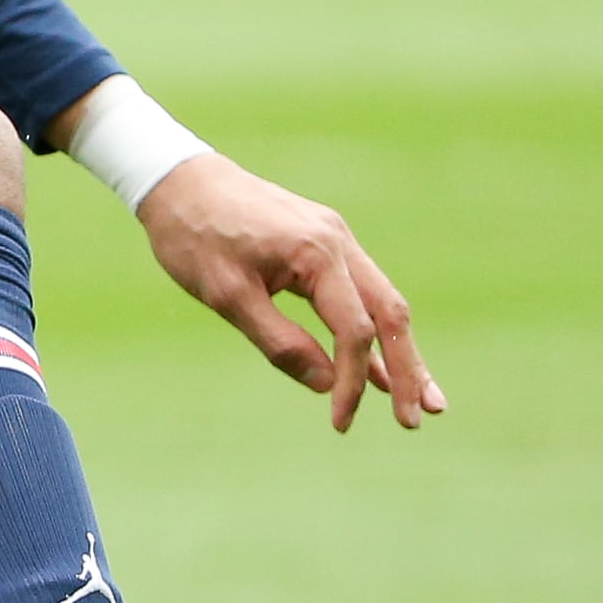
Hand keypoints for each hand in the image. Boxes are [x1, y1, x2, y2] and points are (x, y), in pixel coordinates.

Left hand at [135, 150, 441, 433]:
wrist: (180, 180)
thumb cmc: (195, 237)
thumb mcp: (228, 297)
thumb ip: (279, 342)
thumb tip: (326, 384)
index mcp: (316, 253)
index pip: (354, 330)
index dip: (353, 381)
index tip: (340, 421)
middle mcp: (338, 242)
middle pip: (390, 314)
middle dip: (409, 369)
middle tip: (420, 418)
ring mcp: (335, 238)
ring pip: (383, 302)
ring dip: (401, 352)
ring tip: (423, 400)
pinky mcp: (323, 242)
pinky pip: (359, 292)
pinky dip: (373, 330)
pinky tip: (384, 366)